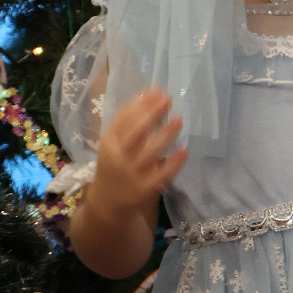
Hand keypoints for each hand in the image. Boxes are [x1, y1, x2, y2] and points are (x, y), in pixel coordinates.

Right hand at [90, 87, 187, 217]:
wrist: (107, 202)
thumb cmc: (114, 165)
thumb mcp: (113, 144)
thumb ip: (127, 122)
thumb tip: (147, 94)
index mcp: (109, 143)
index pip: (124, 120)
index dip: (140, 104)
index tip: (156, 90)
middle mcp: (118, 157)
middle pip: (135, 133)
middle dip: (151, 114)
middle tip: (168, 99)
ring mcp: (131, 174)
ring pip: (150, 152)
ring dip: (165, 134)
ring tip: (179, 119)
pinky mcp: (145, 189)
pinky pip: (162, 174)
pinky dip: (174, 162)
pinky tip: (184, 149)